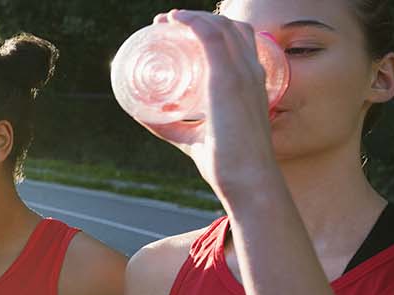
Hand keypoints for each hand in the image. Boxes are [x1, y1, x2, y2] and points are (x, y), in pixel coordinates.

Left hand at [137, 10, 280, 200]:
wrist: (247, 180)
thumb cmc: (226, 163)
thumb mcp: (193, 137)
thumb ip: (172, 126)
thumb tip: (143, 115)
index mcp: (249, 83)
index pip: (238, 41)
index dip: (211, 28)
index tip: (179, 30)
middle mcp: (250, 73)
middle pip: (229, 28)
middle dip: (197, 18)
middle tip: (166, 24)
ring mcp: (242, 75)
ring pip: (220, 27)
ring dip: (191, 17)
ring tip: (165, 21)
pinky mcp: (228, 82)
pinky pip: (212, 39)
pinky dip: (193, 23)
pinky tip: (175, 20)